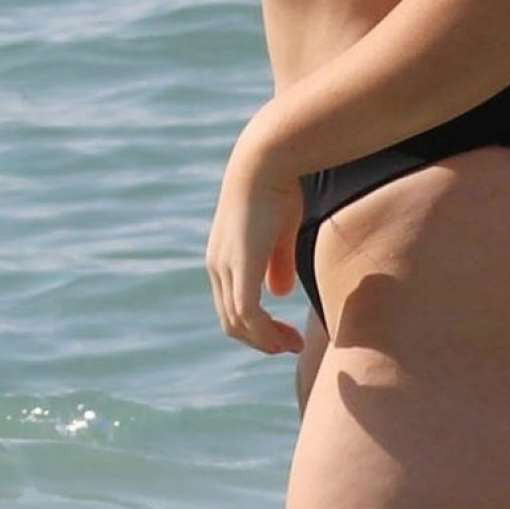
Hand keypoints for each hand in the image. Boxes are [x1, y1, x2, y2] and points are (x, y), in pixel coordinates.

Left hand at [204, 126, 303, 354]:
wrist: (267, 161)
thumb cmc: (277, 188)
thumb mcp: (279, 233)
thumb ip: (277, 264)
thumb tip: (279, 293)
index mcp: (223, 258)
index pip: (232, 306)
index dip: (257, 327)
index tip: (285, 334)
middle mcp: (217, 267)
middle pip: (231, 321)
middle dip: (261, 340)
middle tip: (291, 347)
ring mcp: (225, 267)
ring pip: (238, 322)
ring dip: (265, 341)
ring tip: (291, 347)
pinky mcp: (240, 266)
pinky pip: (247, 313)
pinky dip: (264, 332)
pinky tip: (284, 338)